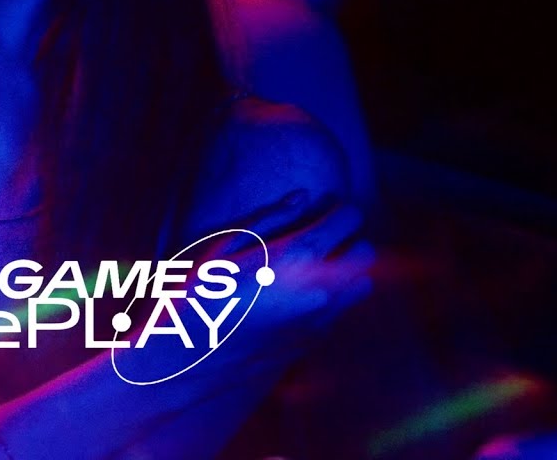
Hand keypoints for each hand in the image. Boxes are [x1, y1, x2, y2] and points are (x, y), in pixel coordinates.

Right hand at [196, 194, 373, 346]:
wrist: (190, 359)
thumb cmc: (197, 295)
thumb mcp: (224, 246)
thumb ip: (269, 219)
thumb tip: (303, 197)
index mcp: (296, 256)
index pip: (350, 219)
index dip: (338, 209)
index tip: (323, 209)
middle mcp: (319, 288)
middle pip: (366, 253)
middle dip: (349, 239)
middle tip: (323, 236)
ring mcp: (320, 318)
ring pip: (362, 285)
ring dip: (348, 271)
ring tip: (317, 266)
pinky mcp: (314, 340)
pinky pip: (342, 310)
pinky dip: (334, 296)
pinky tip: (301, 293)